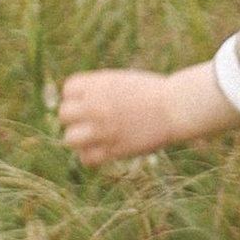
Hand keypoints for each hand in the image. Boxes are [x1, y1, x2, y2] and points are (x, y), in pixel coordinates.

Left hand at [60, 64, 237, 165]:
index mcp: (99, 84)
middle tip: (91, 120)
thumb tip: (74, 102)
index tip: (90, 100)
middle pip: (64, 114)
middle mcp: (96, 106)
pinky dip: (90, 156)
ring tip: (93, 137)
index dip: (77, 96)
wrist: (175, 108)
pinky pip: (86, 158)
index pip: (68, 89)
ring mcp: (103, 129)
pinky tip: (101, 150)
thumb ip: (97, 89)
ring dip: (79, 138)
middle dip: (75, 118)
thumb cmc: (151, 92)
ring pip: (69, 138)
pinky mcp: (113, 149)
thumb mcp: (120, 81)